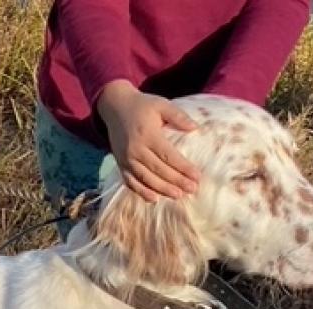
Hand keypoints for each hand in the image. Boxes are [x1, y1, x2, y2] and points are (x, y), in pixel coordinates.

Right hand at [96, 80, 200, 202]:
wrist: (115, 107)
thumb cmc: (142, 106)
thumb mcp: (161, 104)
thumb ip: (177, 116)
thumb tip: (194, 128)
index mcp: (148, 134)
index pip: (168, 155)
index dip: (183, 167)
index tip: (197, 176)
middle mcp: (136, 149)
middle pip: (159, 170)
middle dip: (177, 181)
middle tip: (192, 189)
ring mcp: (127, 159)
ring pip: (146, 179)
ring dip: (162, 189)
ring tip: (178, 195)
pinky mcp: (120, 164)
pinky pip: (130, 182)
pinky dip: (141, 192)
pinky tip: (154, 199)